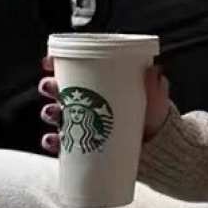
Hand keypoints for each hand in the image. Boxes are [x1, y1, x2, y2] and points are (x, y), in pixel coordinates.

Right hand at [39, 56, 170, 154]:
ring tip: (54, 112)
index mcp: (98, 86)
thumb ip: (154, 83)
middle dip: (50, 87)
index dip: (57, 64)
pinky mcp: (82, 145)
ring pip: (56, 115)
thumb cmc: (154, 116)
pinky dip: (51, 143)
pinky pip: (60, 144)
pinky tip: (52, 141)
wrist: (158, 146)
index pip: (73, 71)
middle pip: (58, 91)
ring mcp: (82, 124)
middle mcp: (86, 104)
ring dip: (49, 112)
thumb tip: (153, 69)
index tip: (50, 62)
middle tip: (53, 87)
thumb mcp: (154, 96)